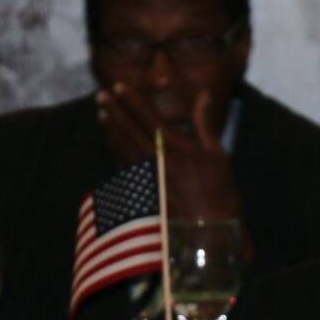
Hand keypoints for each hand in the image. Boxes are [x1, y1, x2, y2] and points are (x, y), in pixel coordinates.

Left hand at [96, 83, 245, 222]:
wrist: (210, 232)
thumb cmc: (220, 192)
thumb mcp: (217, 153)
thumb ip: (204, 123)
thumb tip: (204, 95)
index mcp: (178, 148)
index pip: (149, 118)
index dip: (132, 101)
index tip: (118, 87)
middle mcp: (159, 161)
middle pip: (130, 131)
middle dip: (114, 111)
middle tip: (100, 95)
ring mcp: (148, 177)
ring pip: (123, 148)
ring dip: (111, 130)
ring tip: (101, 114)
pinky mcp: (144, 192)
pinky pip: (125, 168)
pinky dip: (116, 152)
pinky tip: (111, 143)